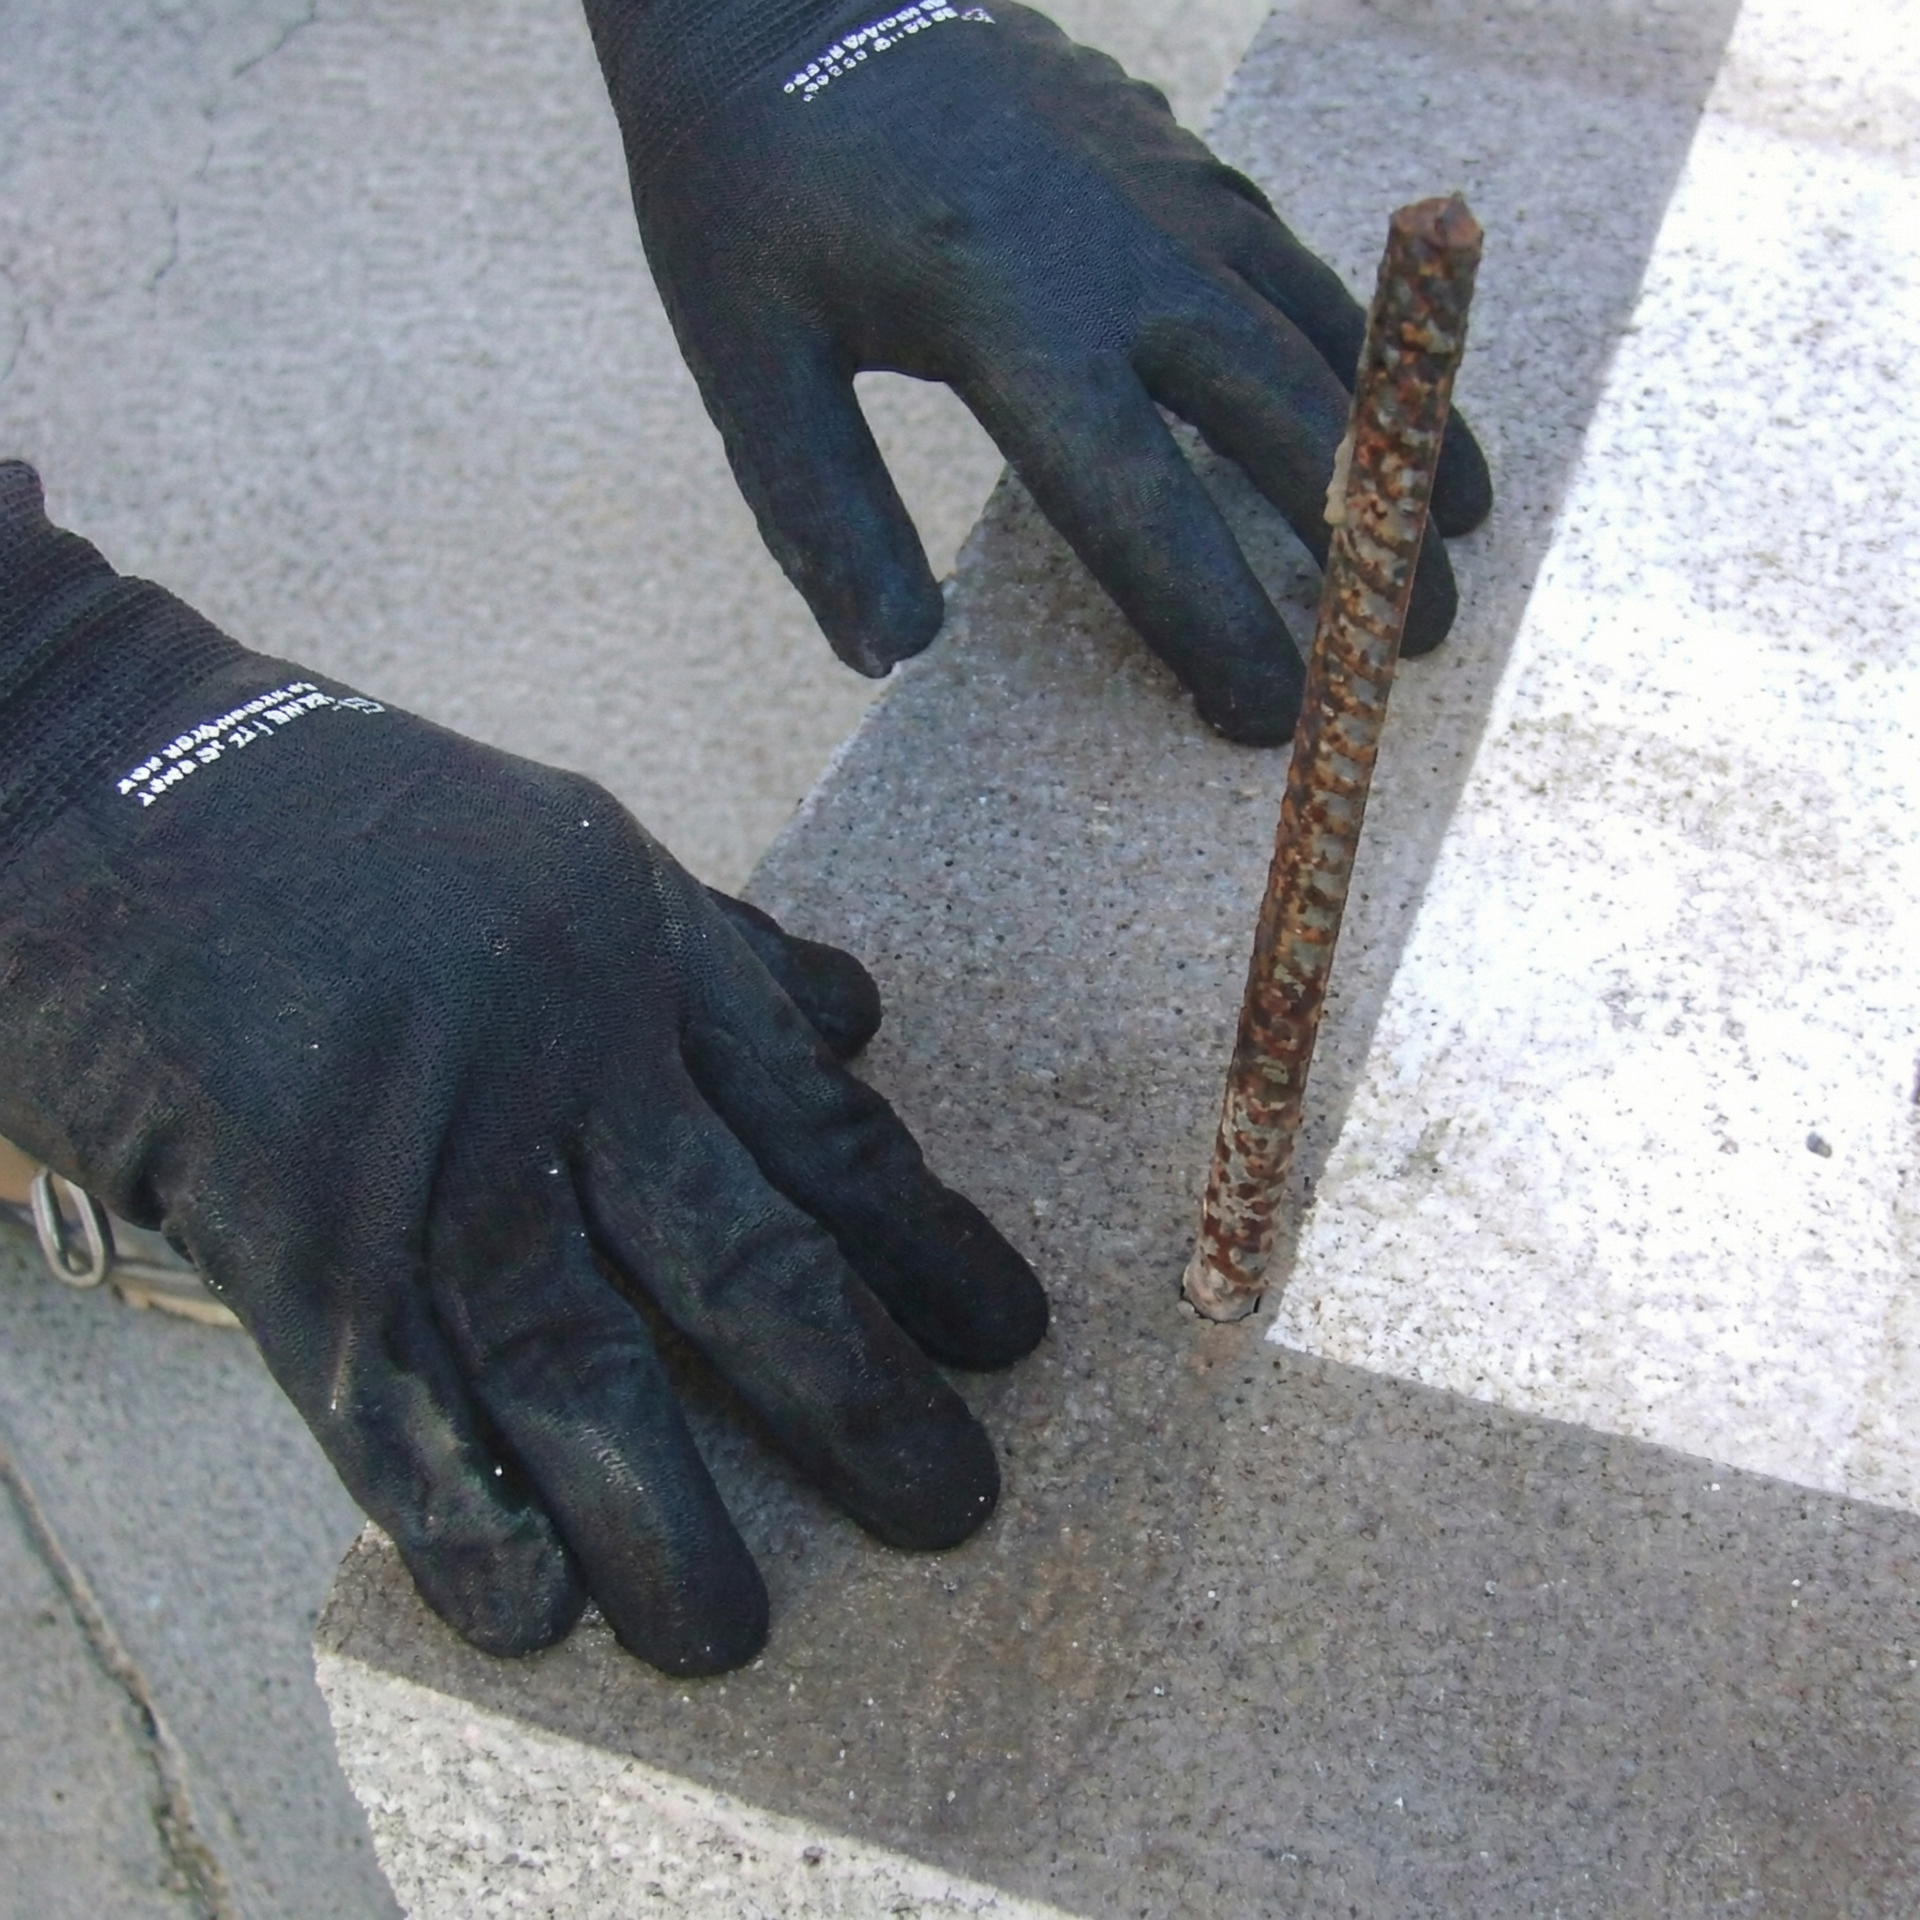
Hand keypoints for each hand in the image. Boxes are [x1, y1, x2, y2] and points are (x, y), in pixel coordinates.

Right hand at [0, 463, 1045, 1674]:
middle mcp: (563, 1048)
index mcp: (646, 946)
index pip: (825, 1129)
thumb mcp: (572, 842)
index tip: (1011, 1337)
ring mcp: (424, 1142)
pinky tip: (535, 1610)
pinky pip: (395, 1409)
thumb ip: (724, 945)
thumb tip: (863, 1022)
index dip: (928, 1245)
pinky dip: (466, 1522)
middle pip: (744, 1256)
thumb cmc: (352, 821)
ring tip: (734, 1638)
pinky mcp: (287, 1224)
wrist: (101, 776)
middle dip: (860, 1398)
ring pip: (580, 1364)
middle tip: (953, 1509)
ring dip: (665, 1519)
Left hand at [585, 0, 1491, 745]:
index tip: (1268, 713)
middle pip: (1280, 414)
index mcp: (1006, 312)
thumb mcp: (744, 362)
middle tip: (1414, 646)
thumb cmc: (750, 196)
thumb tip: (897, 654)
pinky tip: (1391, 397)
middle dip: (1361, 542)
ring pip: (1321, 325)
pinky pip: (1298, 259)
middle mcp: (1116, 246)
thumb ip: (821, 514)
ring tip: (1462, 531)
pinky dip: (1363, 340)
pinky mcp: (1177, 153)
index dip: (1215, 621)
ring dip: (1401, 435)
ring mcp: (1163, 185)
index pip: (1140, 503)